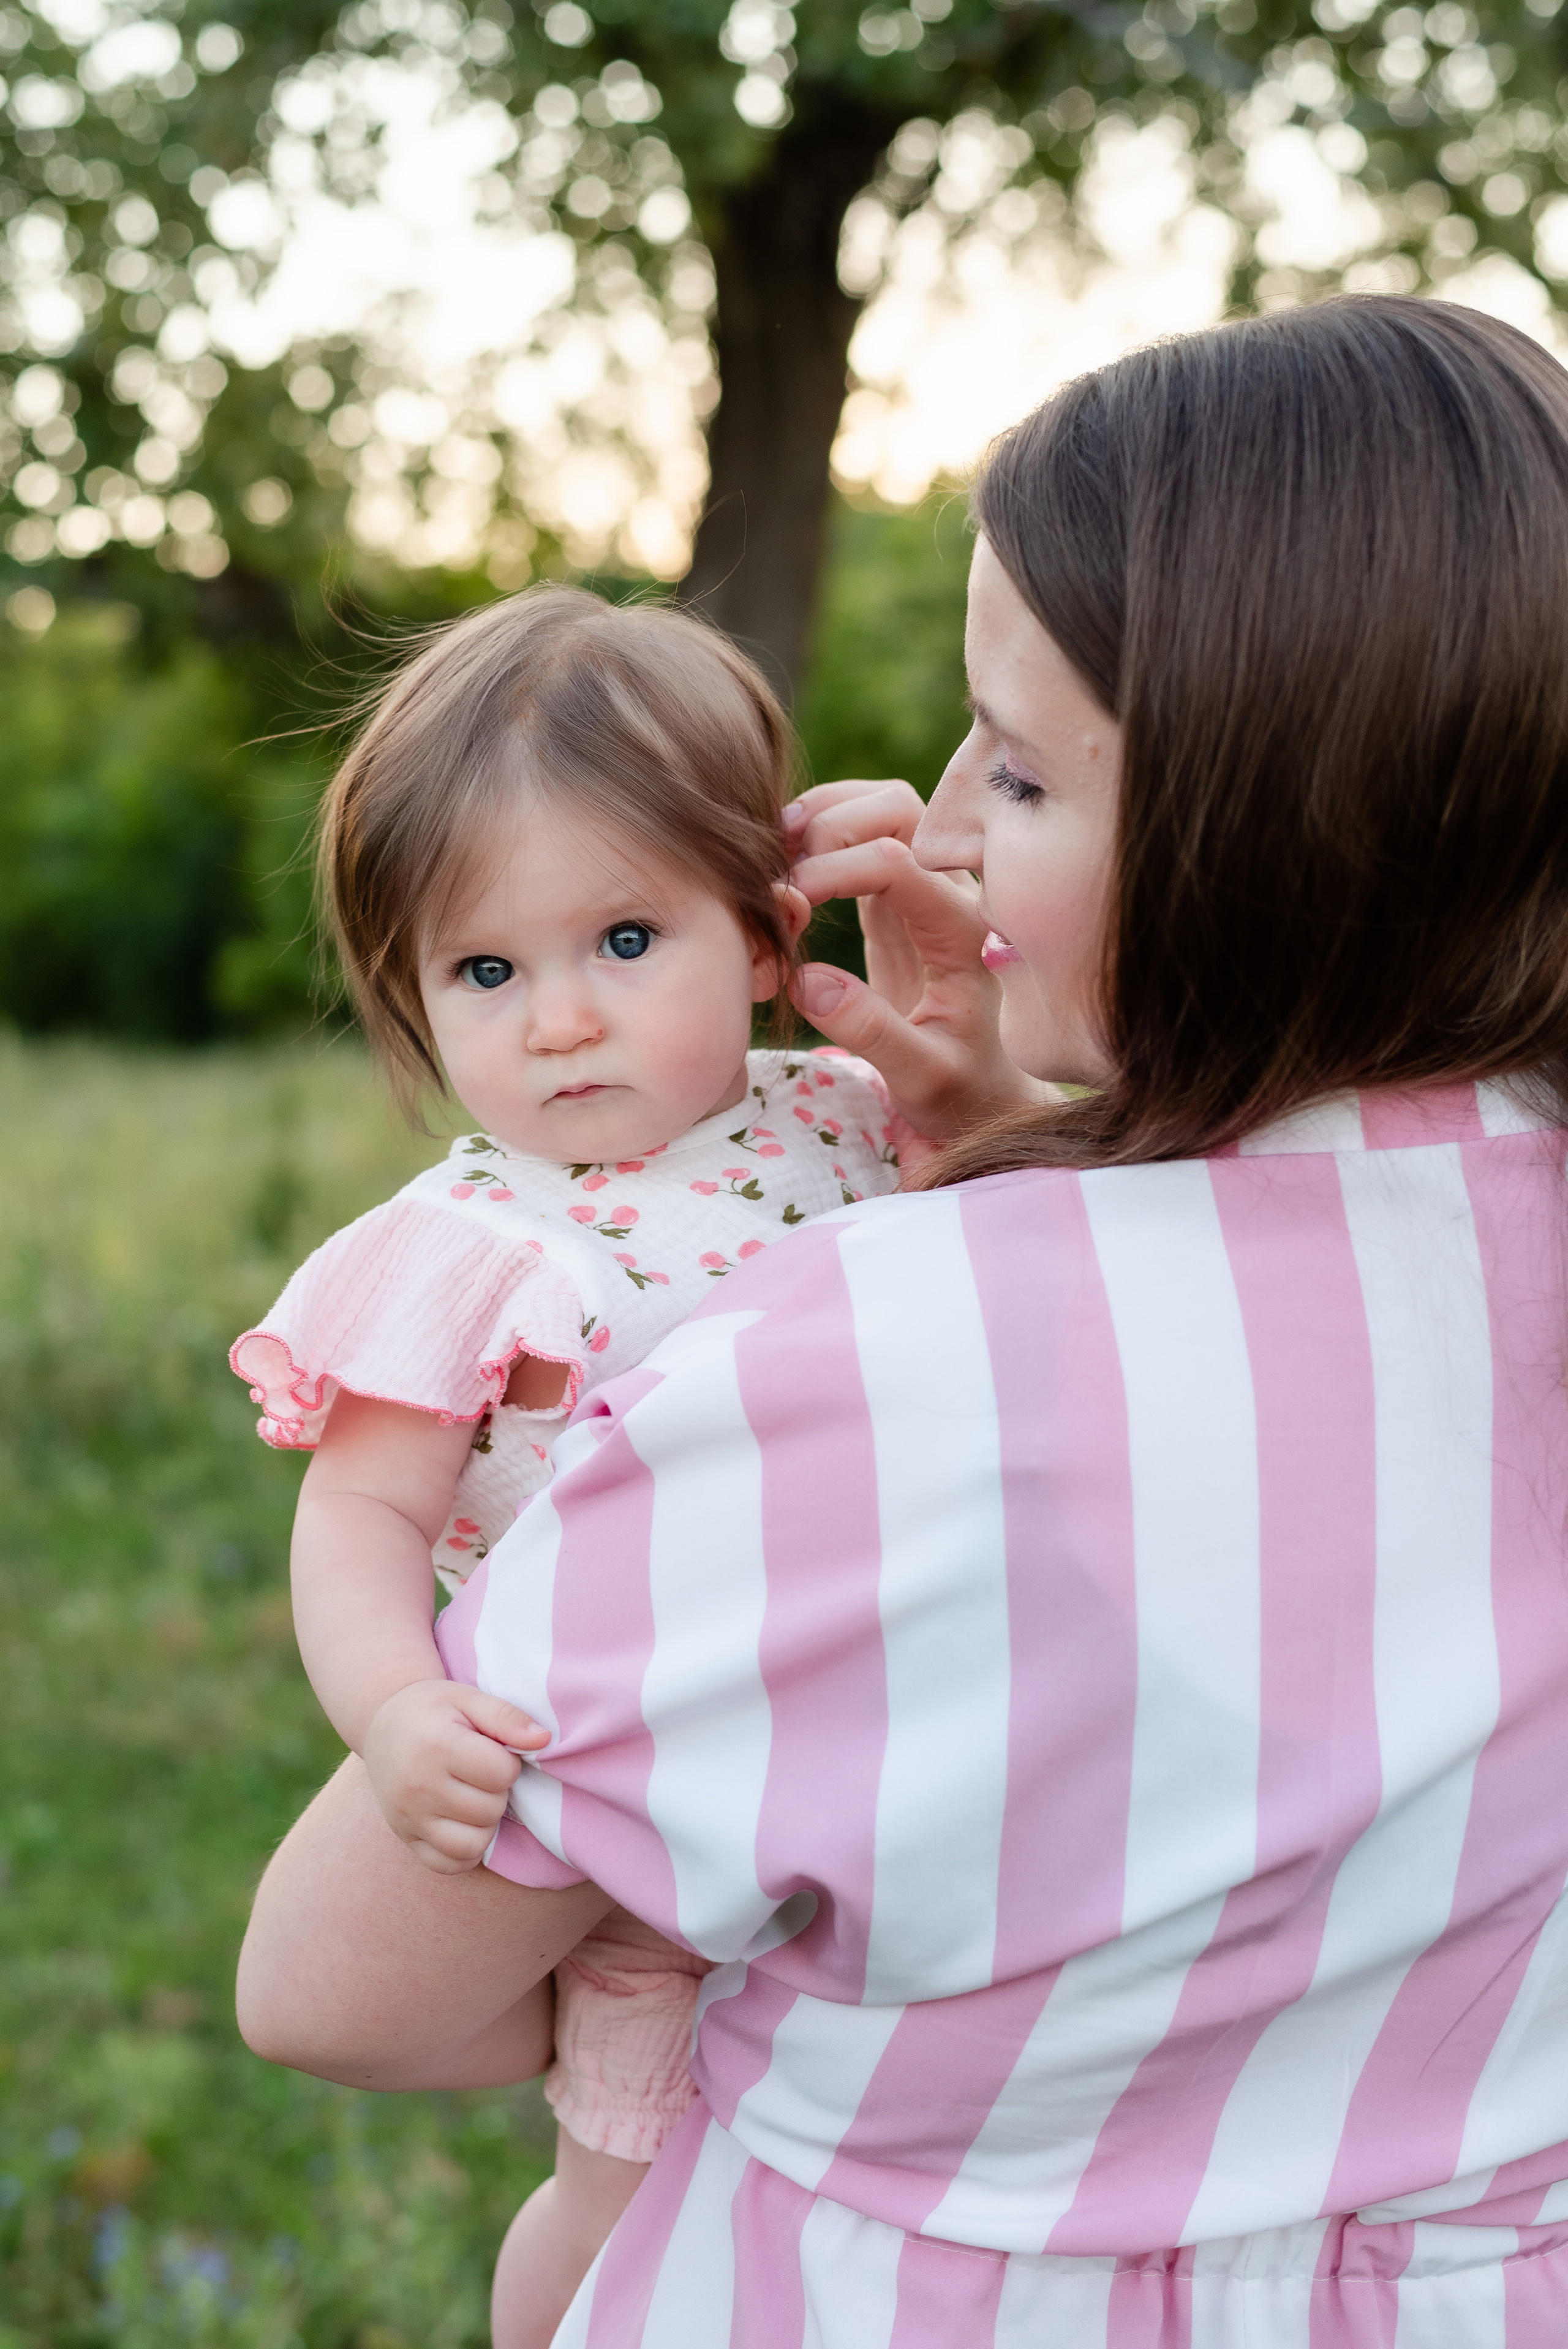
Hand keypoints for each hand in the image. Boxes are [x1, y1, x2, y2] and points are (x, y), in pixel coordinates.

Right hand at [361, 1680, 548, 1874]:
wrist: (383, 1726)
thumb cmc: (434, 1711)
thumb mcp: (468, 1698)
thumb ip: (506, 1716)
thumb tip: (544, 1739)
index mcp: (436, 1746)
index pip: (501, 1773)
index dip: (507, 1763)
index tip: (491, 1751)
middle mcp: (417, 1786)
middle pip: (490, 1809)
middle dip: (497, 1791)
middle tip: (480, 1773)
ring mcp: (407, 1817)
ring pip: (473, 1844)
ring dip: (485, 1823)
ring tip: (474, 1797)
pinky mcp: (404, 1838)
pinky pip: (448, 1864)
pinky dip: (465, 1850)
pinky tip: (463, 1822)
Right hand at [783, 780, 1051, 1159]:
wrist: (978, 1094)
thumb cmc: (956, 1090)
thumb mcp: (920, 1078)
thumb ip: (870, 1031)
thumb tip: (806, 980)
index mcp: (962, 932)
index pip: (897, 862)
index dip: (832, 870)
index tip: (786, 907)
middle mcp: (953, 895)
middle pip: (896, 808)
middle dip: (831, 824)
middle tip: (780, 872)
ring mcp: (925, 890)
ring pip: (879, 808)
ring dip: (823, 818)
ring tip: (775, 859)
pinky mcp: (896, 899)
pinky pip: (862, 837)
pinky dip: (819, 837)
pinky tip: (785, 871)